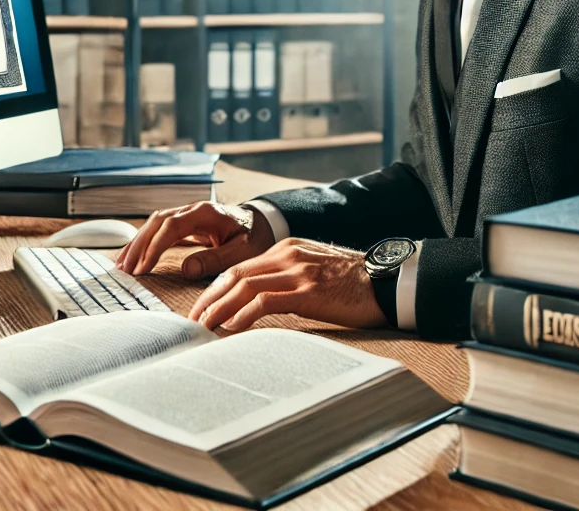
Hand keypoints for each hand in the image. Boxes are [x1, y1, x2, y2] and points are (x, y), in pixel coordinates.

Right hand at [115, 202, 274, 277]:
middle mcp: (192, 209)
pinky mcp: (184, 222)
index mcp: (206, 213)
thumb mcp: (242, 251)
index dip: (155, 246)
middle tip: (125, 270)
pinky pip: (158, 229)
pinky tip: (133, 256)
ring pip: (154, 223)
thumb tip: (186, 269)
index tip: (143, 267)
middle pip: (157, 221)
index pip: (172, 225)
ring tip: (121, 265)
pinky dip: (144, 241)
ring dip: (137, 243)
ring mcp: (186, 213)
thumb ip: (217, 259)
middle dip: (139, 245)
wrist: (262, 223)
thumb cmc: (254, 237)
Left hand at [188, 237, 387, 331]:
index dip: (215, 288)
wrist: (386, 281)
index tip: (201, 308)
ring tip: (203, 328)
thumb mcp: (314, 272)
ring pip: (244, 286)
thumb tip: (259, 306)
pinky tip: (231, 330)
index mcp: (286, 249)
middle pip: (235, 274)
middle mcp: (287, 255)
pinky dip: (243, 316)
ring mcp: (297, 271)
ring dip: (218, 308)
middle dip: (209, 298)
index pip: (240, 267)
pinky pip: (265, 302)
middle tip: (192, 321)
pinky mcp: (308, 290)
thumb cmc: (353, 283)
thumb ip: (288, 280)